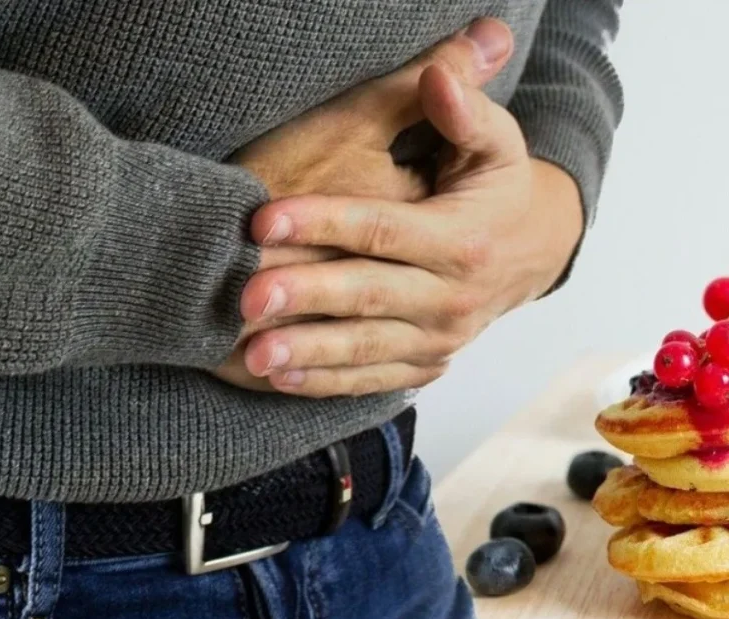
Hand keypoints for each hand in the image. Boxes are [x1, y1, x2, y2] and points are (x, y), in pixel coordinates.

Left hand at [236, 64, 583, 397]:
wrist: (533, 254)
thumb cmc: (497, 191)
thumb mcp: (496, 145)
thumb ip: (466, 112)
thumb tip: (437, 75)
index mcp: (461, 240)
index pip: (383, 230)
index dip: (323, 222)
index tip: (262, 219)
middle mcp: (451, 297)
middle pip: (367, 295)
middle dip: (304, 297)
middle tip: (246, 298)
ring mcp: (439, 338)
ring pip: (365, 349)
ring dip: (307, 354)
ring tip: (253, 354)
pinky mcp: (426, 365)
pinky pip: (372, 379)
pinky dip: (326, 383)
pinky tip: (279, 378)